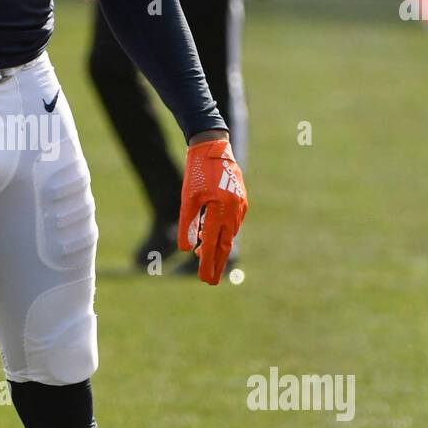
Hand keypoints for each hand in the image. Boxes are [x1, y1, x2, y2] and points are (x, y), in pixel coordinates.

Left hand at [178, 138, 247, 284]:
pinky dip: (222, 233)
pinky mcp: (242, 201)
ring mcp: (240, 206)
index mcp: (219, 210)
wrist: (214, 146)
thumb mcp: (187, 199)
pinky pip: (233, 223)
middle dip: (216, 264)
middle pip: (225, 246)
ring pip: (229, 234)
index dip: (208, 265)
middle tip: (210, 281)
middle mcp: (234, 211)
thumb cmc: (196, 173)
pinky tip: (211, 236)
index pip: (212, 246)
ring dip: (217, 247)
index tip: (204, 280)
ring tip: (202, 257)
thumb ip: (187, 225)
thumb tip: (186, 249)